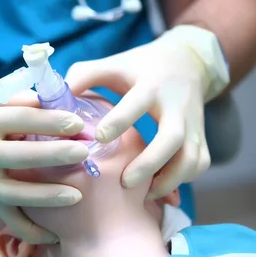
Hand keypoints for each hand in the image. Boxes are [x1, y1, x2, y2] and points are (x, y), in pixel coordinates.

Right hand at [0, 104, 89, 242]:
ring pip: (15, 193)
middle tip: (83, 152)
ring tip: (77, 195)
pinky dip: (31, 233)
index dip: (49, 121)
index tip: (77, 122)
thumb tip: (51, 100)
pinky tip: (57, 236)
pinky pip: (9, 220)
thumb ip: (18, 99)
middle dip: (54, 154)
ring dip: (46, 196)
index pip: (21, 119)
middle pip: (21, 156)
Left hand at [64, 25, 228, 199]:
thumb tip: (54, 98)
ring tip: (145, 195)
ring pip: (192, 158)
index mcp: (150, 85)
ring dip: (170, 180)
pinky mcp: (201, 137)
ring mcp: (192, 123)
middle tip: (124, 182)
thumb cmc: (140, 68)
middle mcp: (176, 106)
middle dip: (149, 163)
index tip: (100, 138)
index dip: (120, 121)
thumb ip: (85, 76)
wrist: (187, 62)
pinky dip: (182, 180)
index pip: (137, 103)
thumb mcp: (114, 64)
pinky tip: (159, 188)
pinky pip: (199, 164)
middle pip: (172, 138)